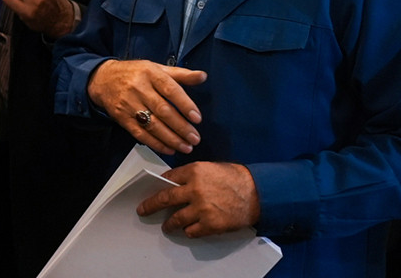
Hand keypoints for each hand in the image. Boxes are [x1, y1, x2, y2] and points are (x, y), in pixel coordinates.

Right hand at [87, 59, 206, 154]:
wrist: (102, 79)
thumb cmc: (134, 73)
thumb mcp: (156, 68)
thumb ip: (180, 74)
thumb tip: (203, 76)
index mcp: (150, 73)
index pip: (170, 90)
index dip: (185, 104)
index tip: (197, 118)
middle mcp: (138, 88)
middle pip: (162, 110)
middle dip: (181, 127)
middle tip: (195, 139)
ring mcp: (129, 104)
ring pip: (152, 125)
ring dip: (171, 139)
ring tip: (186, 147)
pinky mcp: (122, 118)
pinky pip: (140, 134)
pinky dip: (155, 143)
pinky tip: (168, 149)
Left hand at [137, 162, 259, 236]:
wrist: (258, 193)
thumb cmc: (235, 178)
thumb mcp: (210, 168)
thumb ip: (192, 175)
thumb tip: (175, 183)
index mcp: (193, 172)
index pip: (168, 178)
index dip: (159, 185)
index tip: (152, 191)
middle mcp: (194, 190)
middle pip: (164, 199)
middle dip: (150, 206)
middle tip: (143, 210)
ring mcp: (201, 209)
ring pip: (176, 219)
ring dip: (169, 224)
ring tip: (166, 226)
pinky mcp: (210, 224)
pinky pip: (192, 231)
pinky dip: (188, 231)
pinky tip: (188, 229)